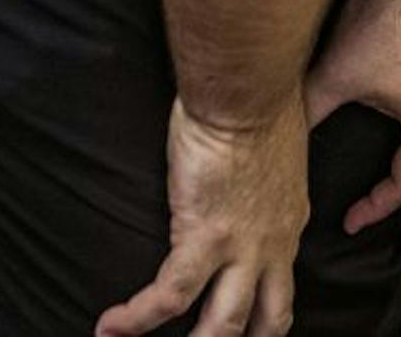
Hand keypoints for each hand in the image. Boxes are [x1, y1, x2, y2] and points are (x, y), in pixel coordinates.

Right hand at [96, 94, 309, 336]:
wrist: (250, 88)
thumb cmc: (260, 100)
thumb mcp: (277, 150)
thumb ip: (264, 174)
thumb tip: (249, 167)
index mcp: (291, 218)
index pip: (282, 280)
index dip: (265, 308)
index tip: (248, 324)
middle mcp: (275, 240)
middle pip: (270, 317)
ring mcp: (243, 244)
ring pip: (224, 324)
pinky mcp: (205, 235)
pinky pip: (170, 295)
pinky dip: (137, 318)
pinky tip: (108, 329)